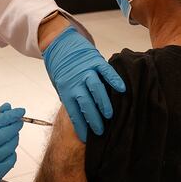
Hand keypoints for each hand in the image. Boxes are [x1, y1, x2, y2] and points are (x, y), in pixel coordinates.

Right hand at [0, 103, 24, 181]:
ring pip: (10, 146)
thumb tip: (7, 106)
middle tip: (19, 121)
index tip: (21, 111)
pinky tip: (7, 151)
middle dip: (15, 126)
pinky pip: (11, 158)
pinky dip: (12, 153)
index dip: (10, 115)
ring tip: (12, 136)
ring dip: (14, 139)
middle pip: (5, 134)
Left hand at [42, 26, 125, 141]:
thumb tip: (80, 116)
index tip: (87, 138)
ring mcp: (85, 70)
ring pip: (95, 89)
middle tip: (101, 131)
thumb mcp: (61, 84)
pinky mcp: (95, 60)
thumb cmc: (62, 67)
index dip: (81, 126)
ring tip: (109, 115)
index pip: (73, 112)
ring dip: (103, 103)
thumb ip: (71, 97)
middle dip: (93, 119)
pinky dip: (114, 80)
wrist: (59, 43)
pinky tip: (121, 89)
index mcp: (65, 89)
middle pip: (85, 103)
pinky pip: (106, 71)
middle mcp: (75, 80)